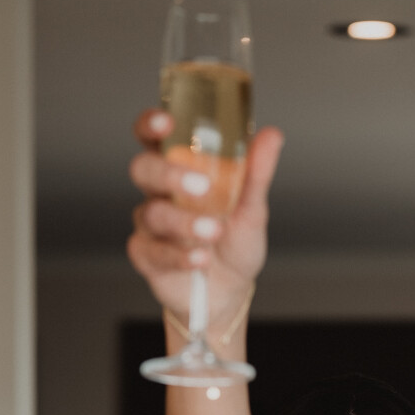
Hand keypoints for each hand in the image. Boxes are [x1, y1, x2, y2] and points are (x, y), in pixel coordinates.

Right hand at [127, 109, 283, 332]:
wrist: (229, 293)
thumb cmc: (234, 243)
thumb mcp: (252, 208)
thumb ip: (256, 173)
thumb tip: (271, 136)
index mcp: (180, 168)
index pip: (154, 137)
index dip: (151, 125)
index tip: (167, 122)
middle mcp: (159, 192)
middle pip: (143, 169)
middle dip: (169, 174)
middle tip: (202, 187)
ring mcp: (150, 224)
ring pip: (153, 213)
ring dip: (185, 222)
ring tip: (214, 232)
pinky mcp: (146, 255)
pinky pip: (154, 251)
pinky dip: (180, 255)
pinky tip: (200, 259)